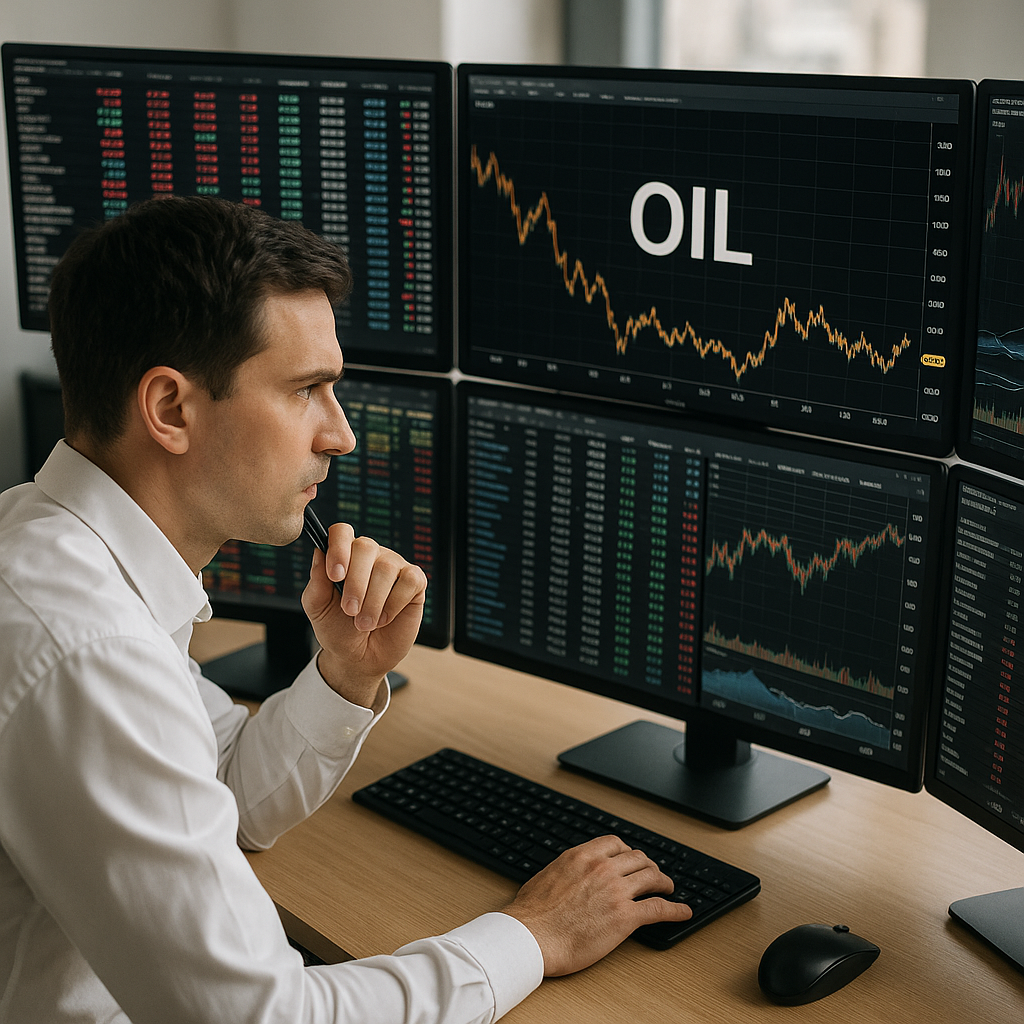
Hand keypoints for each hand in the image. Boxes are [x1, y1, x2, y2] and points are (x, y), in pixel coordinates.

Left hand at [301, 522, 426, 706]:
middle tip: (349, 611)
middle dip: (356, 582)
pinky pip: (409, 580)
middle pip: (365, 547)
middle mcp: (370, 556)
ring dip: (373, 601)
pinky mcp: (415, 582)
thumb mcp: (318, 608)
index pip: (342, 532)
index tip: (335, 576)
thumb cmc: (338, 630)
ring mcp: (394, 566)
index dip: (338, 548)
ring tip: (364, 623)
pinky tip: (384, 618)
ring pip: (386, 568)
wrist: (360, 658)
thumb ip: (316, 581)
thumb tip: (319, 552)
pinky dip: (394, 603)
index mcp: (344, 556)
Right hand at [501, 835, 691, 975]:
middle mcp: (603, 868)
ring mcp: (616, 891)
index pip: (616, 844)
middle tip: (653, 875)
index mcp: (583, 856)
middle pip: (638, 858)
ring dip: (664, 882)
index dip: (628, 852)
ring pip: (652, 878)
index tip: (632, 859)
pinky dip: (675, 909)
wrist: (532, 936)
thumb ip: (567, 869)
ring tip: (668, 888)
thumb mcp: (549, 875)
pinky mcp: (625, 917)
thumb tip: (571, 873)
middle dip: (648, 866)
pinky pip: (659, 908)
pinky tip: (683, 911)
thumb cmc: (532, 913)